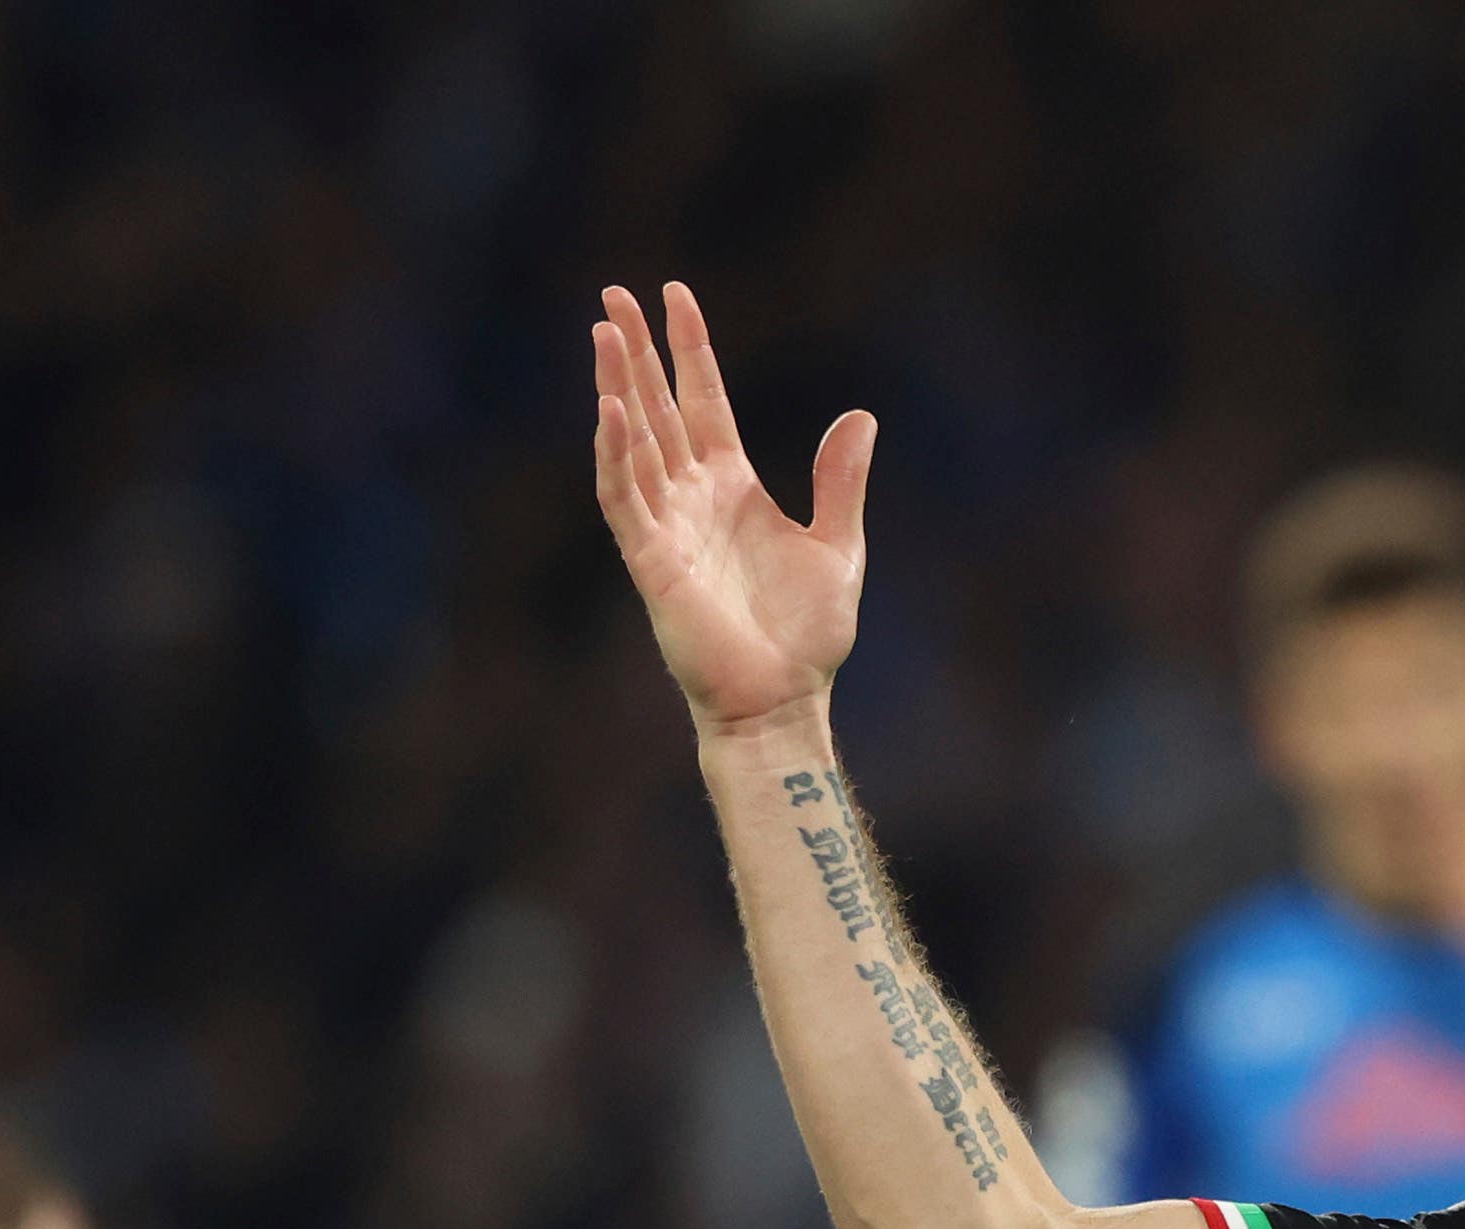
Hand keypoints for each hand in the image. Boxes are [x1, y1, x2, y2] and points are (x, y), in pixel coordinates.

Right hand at [589, 281, 871, 741]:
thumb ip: (840, 482)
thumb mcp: (839, 546)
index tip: (675, 294)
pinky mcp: (650, 559)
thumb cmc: (808, 636)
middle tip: (613, 292)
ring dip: (615, 386)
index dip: (688, 348)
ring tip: (602, 329)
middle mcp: (693, 496)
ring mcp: (667, 524)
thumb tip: (862, 416)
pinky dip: (615, 453)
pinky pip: (624, 496)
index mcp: (734, 486)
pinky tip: (609, 410)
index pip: (702, 400)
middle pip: (657, 406)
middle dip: (635, 351)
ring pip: (633, 440)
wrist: (785, 699)